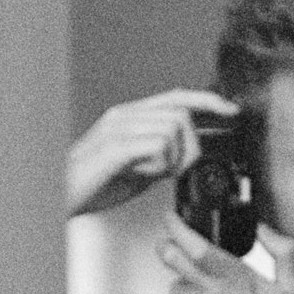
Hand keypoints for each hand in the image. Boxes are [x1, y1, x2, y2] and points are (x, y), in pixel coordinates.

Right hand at [67, 89, 237, 216]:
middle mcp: (126, 115)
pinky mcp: (115, 146)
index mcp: (133, 116)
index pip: (178, 97)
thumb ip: (165, 156)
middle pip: (182, 114)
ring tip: (152, 173)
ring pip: (173, 129)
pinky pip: (157, 146)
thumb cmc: (96, 183)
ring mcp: (119, 128)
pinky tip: (143, 173)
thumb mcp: (140, 167)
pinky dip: (159, 164)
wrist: (61, 195)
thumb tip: (189, 157)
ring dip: (174, 158)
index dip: (209, 101)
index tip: (233, 111)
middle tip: (177, 170)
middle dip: (192, 145)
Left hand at [157, 213, 293, 293]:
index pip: (196, 244)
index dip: (177, 227)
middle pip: (173, 261)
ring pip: (176, 289)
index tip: (171, 217)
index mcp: (237, 276)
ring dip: (185, 285)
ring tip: (205, 291)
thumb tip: (264, 228)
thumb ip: (283, 250)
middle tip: (171, 246)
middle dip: (168, 249)